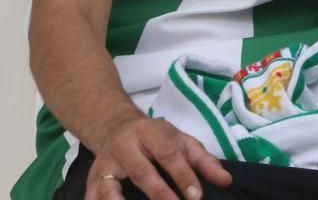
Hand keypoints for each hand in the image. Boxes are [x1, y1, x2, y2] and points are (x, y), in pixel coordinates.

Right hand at [85, 117, 231, 199]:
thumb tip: (226, 180)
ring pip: (110, 188)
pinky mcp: (91, 181)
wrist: (113, 125)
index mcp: (149, 133)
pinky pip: (93, 198)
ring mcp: (104, 165)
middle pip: (142, 172)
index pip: (168, 154)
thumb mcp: (179, 140)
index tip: (196, 196)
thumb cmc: (153, 137)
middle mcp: (124, 147)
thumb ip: (203, 160)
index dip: (183, 175)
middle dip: (159, 194)